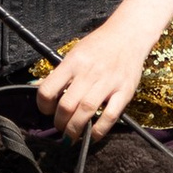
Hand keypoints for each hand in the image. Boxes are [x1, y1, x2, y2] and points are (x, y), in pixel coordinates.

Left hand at [34, 14, 151, 137]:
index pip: (48, 89)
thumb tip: (45, 93)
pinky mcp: (124, 91)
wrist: (129, 35)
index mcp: (73, 62)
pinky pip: (110, 116)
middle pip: (66, 105)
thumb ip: (61, 73)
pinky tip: (93, 135)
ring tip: (71, 136)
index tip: (47, 111)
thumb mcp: (75, 53)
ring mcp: (108, 82)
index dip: (43, 106)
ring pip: (85, 111)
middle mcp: (89, 72)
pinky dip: (99, 130)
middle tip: (60, 127)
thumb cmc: (99, 45)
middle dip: (59, 122)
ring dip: (75, 129)